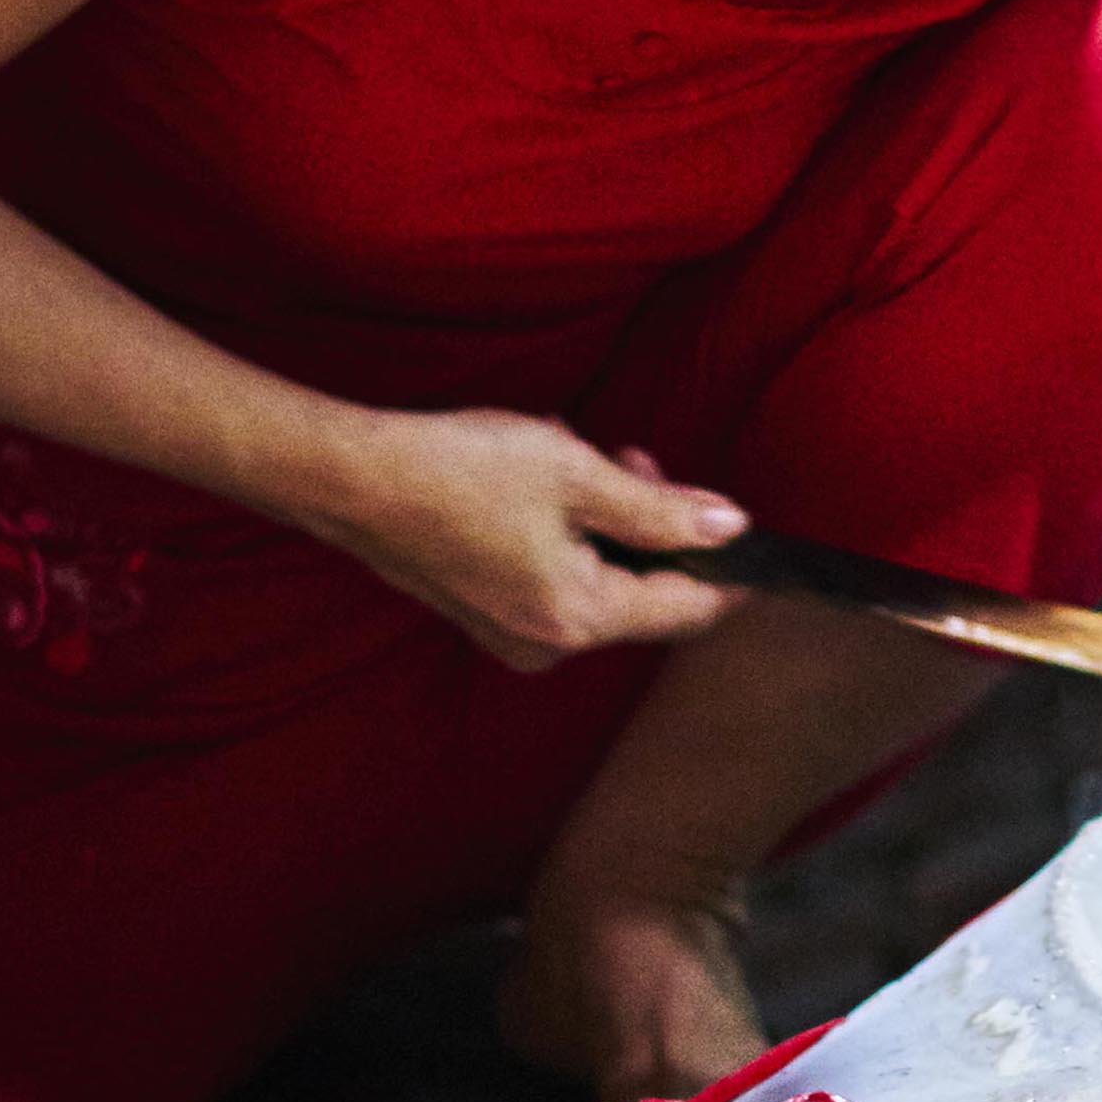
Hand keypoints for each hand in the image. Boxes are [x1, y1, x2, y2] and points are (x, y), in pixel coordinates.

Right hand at [297, 408, 750, 672]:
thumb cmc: (458, 470)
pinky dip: (567, 535)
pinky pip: (558, 580)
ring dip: (608, 521)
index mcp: (581, 618)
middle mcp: (552, 645)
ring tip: (573, 455)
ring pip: (601, 581)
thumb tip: (730, 528)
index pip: (689, 608)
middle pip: (645, 594)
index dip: (728, 570)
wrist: (352, 479)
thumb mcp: (576, 473)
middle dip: (655, 526)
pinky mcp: (489, 616)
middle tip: (635, 457)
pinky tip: (540, 484)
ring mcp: (515, 637)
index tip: (749, 531)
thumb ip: (660, 508)